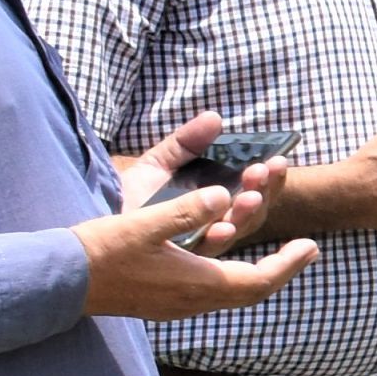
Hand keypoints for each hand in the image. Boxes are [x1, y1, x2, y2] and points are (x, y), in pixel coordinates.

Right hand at [77, 186, 317, 319]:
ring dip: (254, 267)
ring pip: (232, 292)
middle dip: (280, 266)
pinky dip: (229, 274)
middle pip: (251, 290)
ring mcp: (177, 306)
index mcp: (195, 284)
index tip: (311, 246)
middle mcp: (192, 301)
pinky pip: (211, 292)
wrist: (58, 282)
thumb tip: (227, 196)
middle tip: (304, 249)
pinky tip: (226, 259)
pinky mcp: (163, 302)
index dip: (288, 264)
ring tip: (274, 249)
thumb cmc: (99, 252)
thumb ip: (186, 211)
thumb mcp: (143, 224)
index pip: (259, 280)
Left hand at [111, 112, 286, 241]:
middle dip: (264, 192)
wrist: (98, 220)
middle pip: (251, 214)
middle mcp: (214, 226)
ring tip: (251, 195)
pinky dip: (216, 237)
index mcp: (215, 204)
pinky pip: (204, 250)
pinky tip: (221, 225)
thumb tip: (214, 117)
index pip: (254, 193)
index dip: (269, 180)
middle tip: (267, 170)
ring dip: (246, 214)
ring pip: (234, 232)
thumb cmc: (133, 195)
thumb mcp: (161, 163)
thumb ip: (187, 142)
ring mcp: (199, 243)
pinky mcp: (180, 257)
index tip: (279, 160)